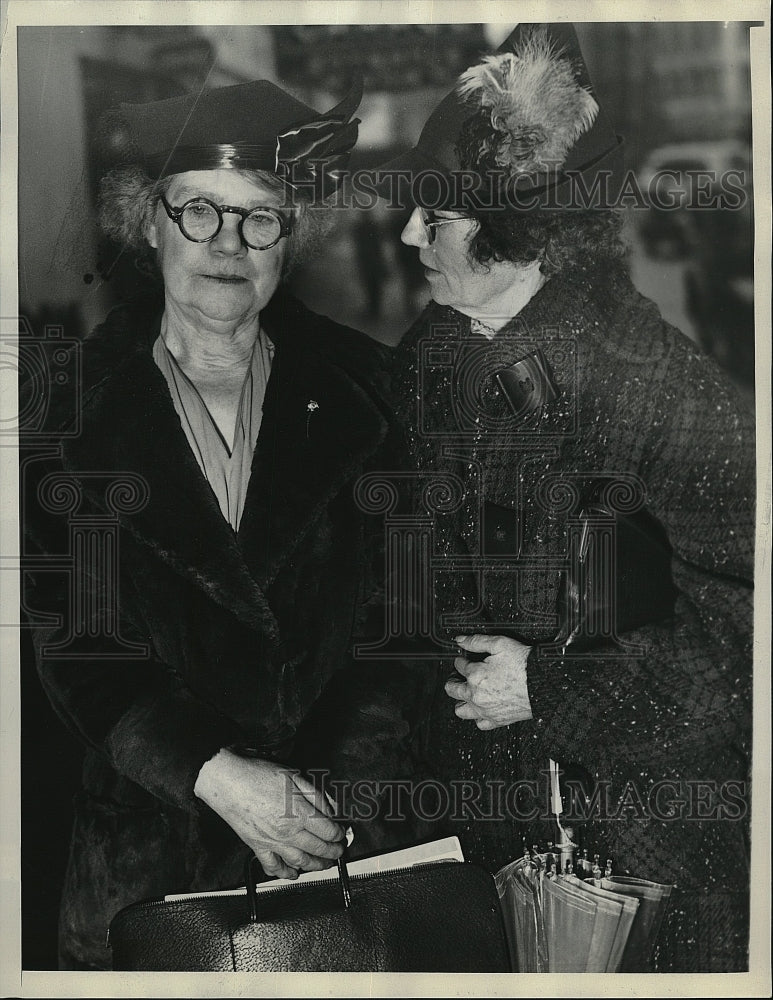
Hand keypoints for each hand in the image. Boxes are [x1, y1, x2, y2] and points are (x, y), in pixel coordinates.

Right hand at [194, 750, 344, 879]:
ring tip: (324, 864)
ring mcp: (273, 842)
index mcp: (300, 812)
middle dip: (333, 852)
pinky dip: (285, 873)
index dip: (339, 833)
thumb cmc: (257, 776)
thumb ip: (316, 794)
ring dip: (316, 866)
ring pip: (300, 862)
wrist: (227, 783)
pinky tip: (292, 873)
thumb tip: (331, 808)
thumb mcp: (294, 776)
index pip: (328, 830)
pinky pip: (273, 866)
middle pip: (318, 848)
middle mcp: (288, 831)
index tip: (342, 833)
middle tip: (339, 852)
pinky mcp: (257, 847)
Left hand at [444, 633, 533, 729]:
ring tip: (466, 693)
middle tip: (459, 676)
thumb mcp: (500, 644)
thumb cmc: (525, 665)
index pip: (459, 666)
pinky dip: (477, 716)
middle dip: (453, 680)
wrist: (545, 684)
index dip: (461, 660)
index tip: (464, 659)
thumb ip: (476, 641)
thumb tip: (460, 640)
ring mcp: (485, 710)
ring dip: (460, 701)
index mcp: (475, 675)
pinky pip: (479, 723)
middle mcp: (476, 694)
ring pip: (460, 710)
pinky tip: (481, 708)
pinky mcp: (496, 720)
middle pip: (452, 689)